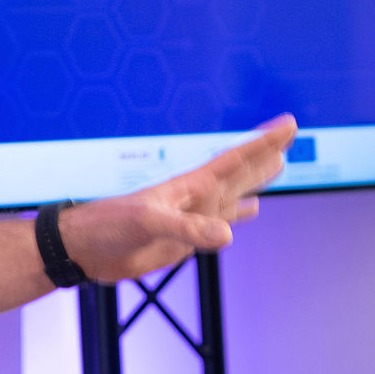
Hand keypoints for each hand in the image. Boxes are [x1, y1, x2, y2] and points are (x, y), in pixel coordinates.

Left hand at [57, 115, 296, 282]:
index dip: (262, 142)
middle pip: (239, 172)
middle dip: (265, 154)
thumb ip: (187, 229)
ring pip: (233, 195)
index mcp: (189, 187)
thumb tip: (227, 234)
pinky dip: (237, 216)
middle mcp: (194, 198)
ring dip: (256, 181)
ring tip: (279, 165)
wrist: (84, 249)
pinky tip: (251, 211)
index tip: (288, 124)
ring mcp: (190, 218)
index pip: (234, 159)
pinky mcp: (183, 238)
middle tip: (290, 135)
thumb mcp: (148, 223)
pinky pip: (219, 224)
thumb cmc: (108, 227)